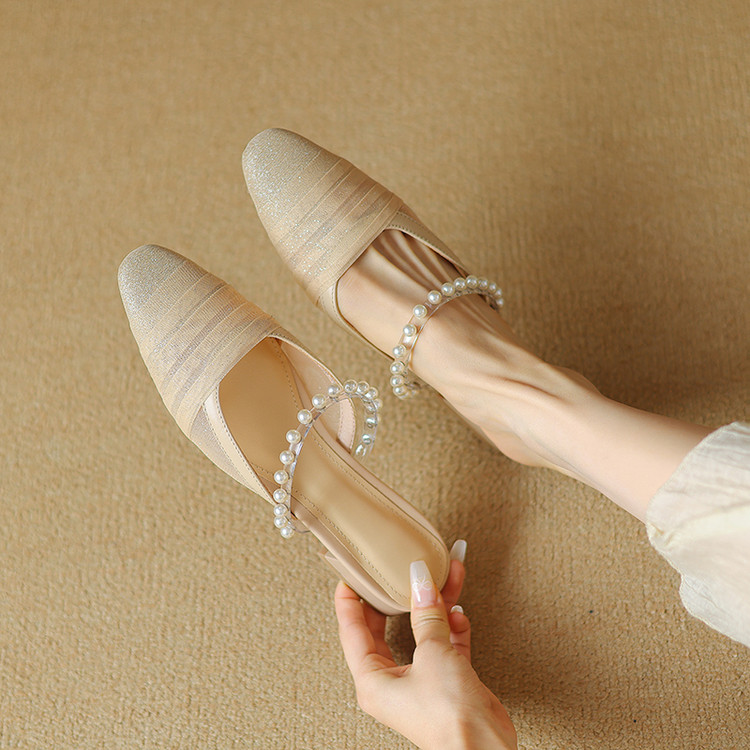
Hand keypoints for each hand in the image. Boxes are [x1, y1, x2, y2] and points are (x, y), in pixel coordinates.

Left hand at [334, 545, 516, 749]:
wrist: (484, 747)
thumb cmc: (447, 717)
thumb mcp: (433, 654)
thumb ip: (427, 615)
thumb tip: (420, 582)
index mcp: (373, 680)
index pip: (352, 631)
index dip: (350, 601)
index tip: (350, 576)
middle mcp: (393, 683)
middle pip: (385, 630)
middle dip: (396, 598)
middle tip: (392, 572)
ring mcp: (420, 683)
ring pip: (421, 633)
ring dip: (434, 606)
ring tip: (441, 577)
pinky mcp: (447, 684)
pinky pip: (445, 646)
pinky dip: (452, 628)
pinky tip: (458, 611)